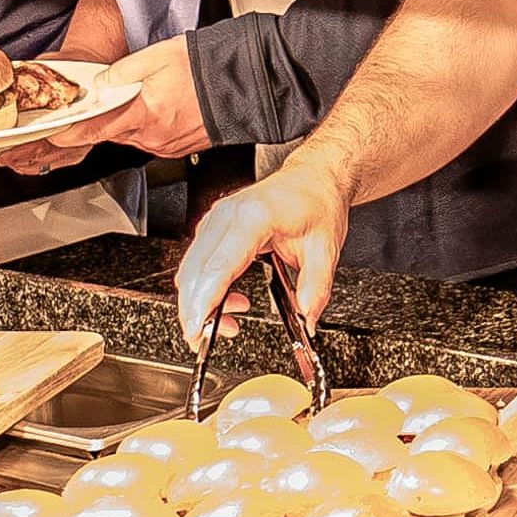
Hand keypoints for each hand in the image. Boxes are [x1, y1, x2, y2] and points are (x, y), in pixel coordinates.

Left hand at [9, 38, 208, 167]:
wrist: (247, 83)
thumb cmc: (207, 68)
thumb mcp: (156, 56)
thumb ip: (122, 72)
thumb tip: (101, 84)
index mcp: (144, 113)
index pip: (95, 129)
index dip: (70, 132)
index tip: (54, 133)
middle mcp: (154, 136)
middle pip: (113, 132)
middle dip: (104, 118)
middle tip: (105, 98)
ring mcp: (167, 145)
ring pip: (132, 136)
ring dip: (128, 121)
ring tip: (143, 97)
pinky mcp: (179, 148)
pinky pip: (151, 139)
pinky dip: (147, 126)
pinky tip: (159, 108)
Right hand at [179, 153, 352, 347]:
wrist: (314, 177)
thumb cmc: (317, 203)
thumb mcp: (326, 249)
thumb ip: (316, 288)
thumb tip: (306, 318)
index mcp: (254, 217)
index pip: (219, 266)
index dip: (204, 302)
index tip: (198, 329)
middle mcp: (227, 215)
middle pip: (195, 271)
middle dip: (194, 310)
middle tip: (205, 339)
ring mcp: (217, 219)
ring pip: (190, 268)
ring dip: (199, 301)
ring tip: (228, 322)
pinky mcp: (214, 226)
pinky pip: (197, 262)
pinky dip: (203, 287)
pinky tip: (226, 300)